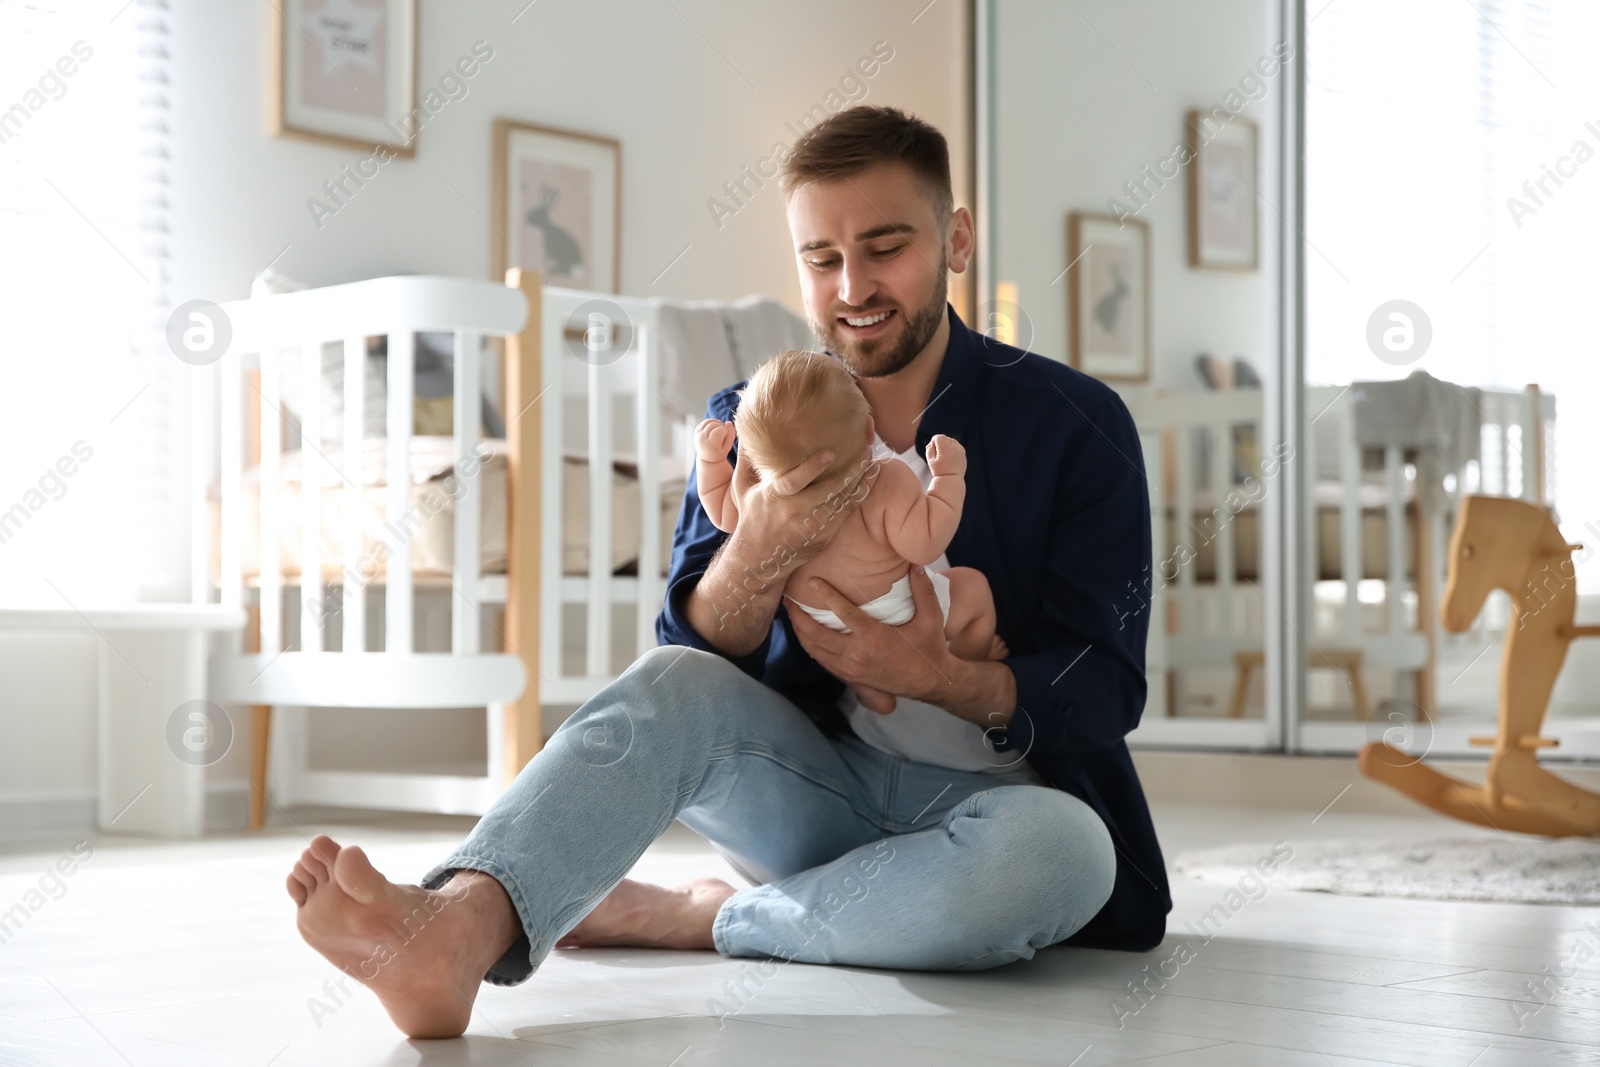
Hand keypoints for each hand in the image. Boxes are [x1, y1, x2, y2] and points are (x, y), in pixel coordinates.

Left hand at [694, 418, 735, 462]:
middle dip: (721, 427)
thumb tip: (728, 422)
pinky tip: (715, 430)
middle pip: (714, 424)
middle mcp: (701, 438)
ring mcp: (698, 433)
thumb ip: (730, 435)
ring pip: (710, 421)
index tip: (725, 437)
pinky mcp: (697, 430)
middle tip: (722, 435)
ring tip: (719, 432)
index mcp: (709, 444)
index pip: (719, 430)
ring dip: (717, 424)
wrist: (707, 457)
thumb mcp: (727, 448)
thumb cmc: (719, 453)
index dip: (725, 431)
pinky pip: (707, 421)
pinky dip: (713, 423)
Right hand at [727, 445, 875, 568]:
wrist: (759, 559)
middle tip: (865, 448)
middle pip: (830, 490)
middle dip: (851, 469)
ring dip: (859, 481)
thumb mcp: (741, 488)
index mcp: (775, 497)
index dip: (812, 467)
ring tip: (871, 461)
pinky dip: (858, 497)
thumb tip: (744, 426)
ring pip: (842, 501)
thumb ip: (745, 459)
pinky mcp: (824, 537)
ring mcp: (812, 526)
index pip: (795, 481)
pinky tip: (867, 481)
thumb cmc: (751, 517)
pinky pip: (846, 514)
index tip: (830, 452)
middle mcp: (796, 512)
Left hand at [788, 568, 954, 714]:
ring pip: (815, 650)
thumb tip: (916, 564)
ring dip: (800, 632)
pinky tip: (805, 635)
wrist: (931, 682)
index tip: (810, 581)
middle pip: (817, 634)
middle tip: (788, 599)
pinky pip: (822, 661)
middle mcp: (858, 655)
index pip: (843, 613)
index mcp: (874, 638)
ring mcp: (851, 668)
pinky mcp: (851, 677)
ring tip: (791, 614)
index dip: (825, 595)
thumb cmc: (930, 648)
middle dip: (798, 617)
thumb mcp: (931, 618)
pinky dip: (810, 647)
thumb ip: (923, 590)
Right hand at [925, 434, 965, 476]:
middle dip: (940, 443)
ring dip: (946, 445)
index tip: (932, 448)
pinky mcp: (963, 453)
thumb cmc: (939, 471)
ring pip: (951, 441)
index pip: (939, 437)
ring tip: (943, 456)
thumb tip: (932, 444)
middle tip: (936, 453)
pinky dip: (952, 449)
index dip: (933, 441)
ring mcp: (960, 450)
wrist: (951, 480)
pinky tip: (948, 458)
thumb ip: (929, 449)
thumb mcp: (930, 460)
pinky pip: (956, 446)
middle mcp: (954, 447)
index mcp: (946, 448)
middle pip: (945, 438)